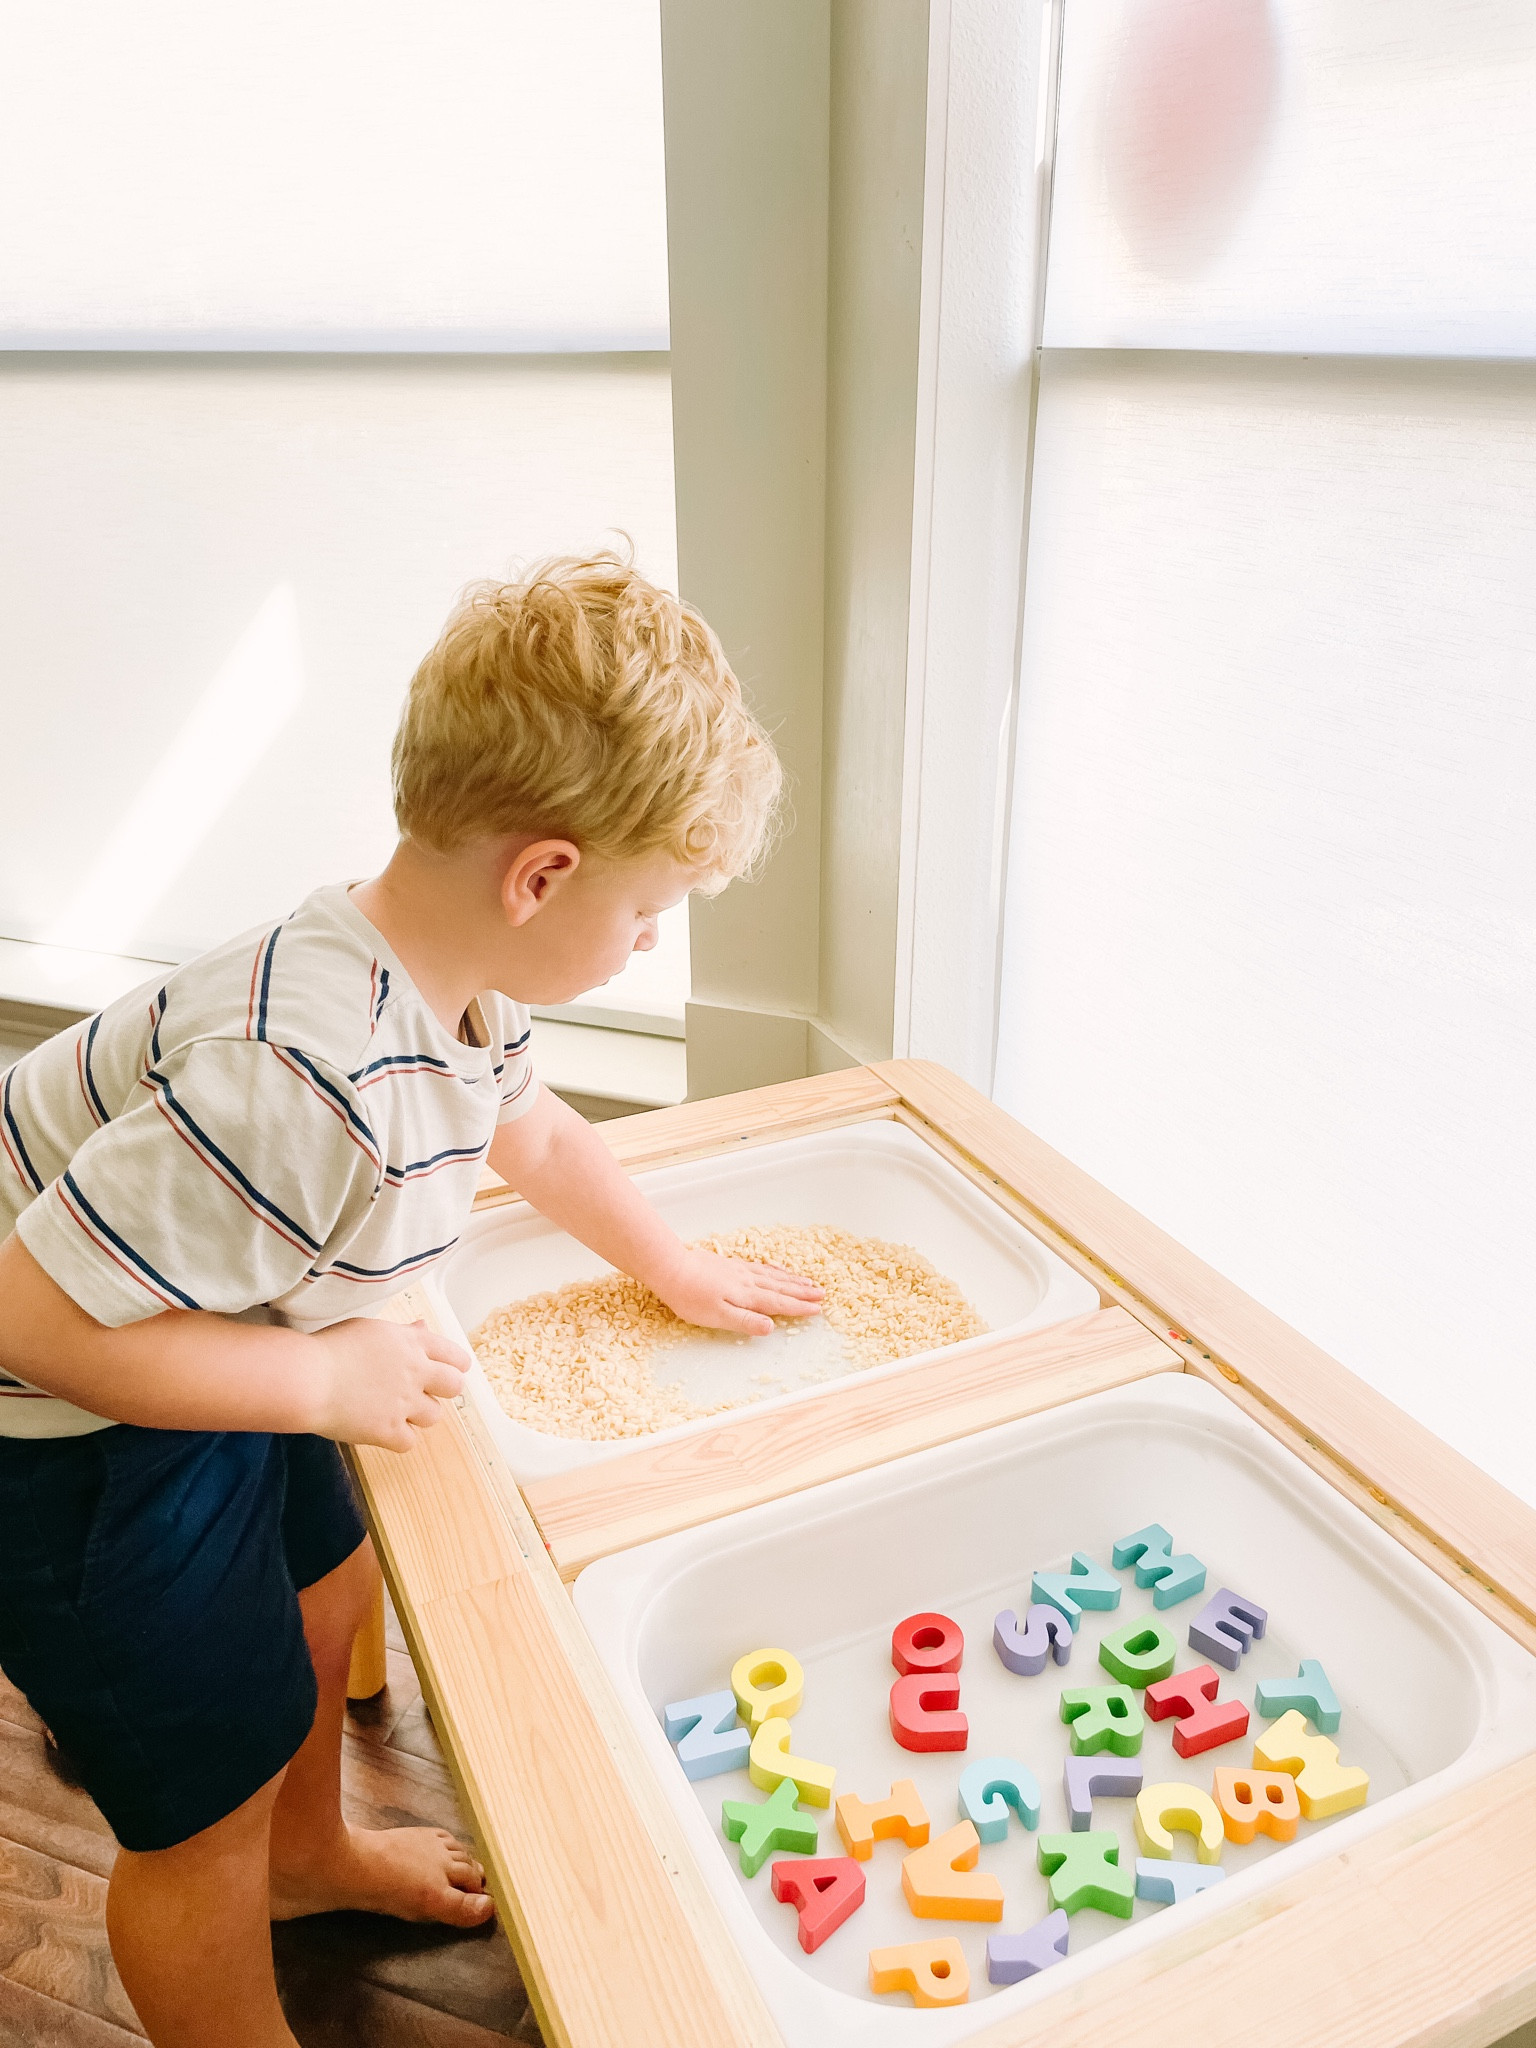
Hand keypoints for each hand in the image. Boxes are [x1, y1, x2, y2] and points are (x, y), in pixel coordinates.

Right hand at [309, 1317, 471, 1451]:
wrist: (306, 1377)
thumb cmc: (330, 1348)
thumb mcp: (370, 1330)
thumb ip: (403, 1333)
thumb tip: (423, 1328)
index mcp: (412, 1343)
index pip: (454, 1355)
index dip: (454, 1365)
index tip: (448, 1371)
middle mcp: (415, 1372)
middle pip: (454, 1386)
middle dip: (444, 1390)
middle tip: (425, 1392)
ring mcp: (404, 1403)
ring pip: (434, 1416)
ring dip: (419, 1415)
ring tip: (395, 1410)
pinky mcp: (388, 1431)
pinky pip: (410, 1442)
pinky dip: (398, 1438)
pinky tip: (382, 1429)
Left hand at [649, 1249, 824, 1337]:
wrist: (671, 1268)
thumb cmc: (690, 1296)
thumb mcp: (717, 1316)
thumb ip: (745, 1321)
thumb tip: (771, 1327)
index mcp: (747, 1296)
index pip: (778, 1304)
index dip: (799, 1308)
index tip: (817, 1309)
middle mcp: (747, 1281)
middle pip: (781, 1288)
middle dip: (802, 1292)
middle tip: (822, 1294)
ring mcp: (739, 1271)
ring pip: (773, 1276)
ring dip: (792, 1280)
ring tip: (808, 1282)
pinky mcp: (730, 1265)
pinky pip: (761, 1267)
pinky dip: (774, 1269)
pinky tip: (777, 1269)